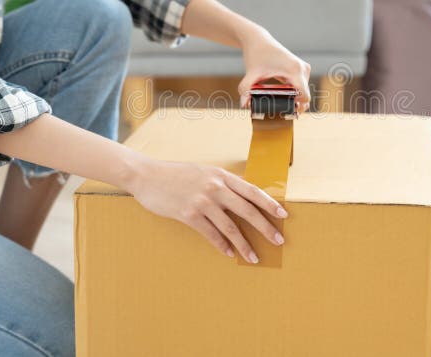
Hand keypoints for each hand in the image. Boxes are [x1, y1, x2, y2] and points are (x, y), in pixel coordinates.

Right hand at [130, 158, 287, 263]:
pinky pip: (210, 234)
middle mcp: (215, 187)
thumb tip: (241, 197)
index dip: (270, 204)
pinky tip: (228, 254)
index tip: (283, 216)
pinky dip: (221, 246)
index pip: (252, 191)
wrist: (147, 175)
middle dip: (265, 227)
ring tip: (254, 258)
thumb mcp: (204, 172)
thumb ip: (222, 183)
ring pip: (231, 227)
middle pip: (248, 210)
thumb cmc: (176, 174)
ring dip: (244, 245)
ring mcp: (202, 201)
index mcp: (222, 175)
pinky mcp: (188, 214)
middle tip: (278, 241)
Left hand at [237, 26, 311, 111]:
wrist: (258, 40)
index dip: (297, 106)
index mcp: (295, 70)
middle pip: (305, 96)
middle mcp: (302, 69)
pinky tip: (282, 95)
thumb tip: (244, 104)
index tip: (285, 110)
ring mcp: (303, 69)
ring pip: (303, 92)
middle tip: (279, 110)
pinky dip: (293, 93)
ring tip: (279, 102)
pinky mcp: (300, 70)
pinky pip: (301, 86)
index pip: (305, 96)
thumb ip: (246, 89)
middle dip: (294, 105)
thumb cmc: (256, 55)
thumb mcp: (251, 74)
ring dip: (294, 99)